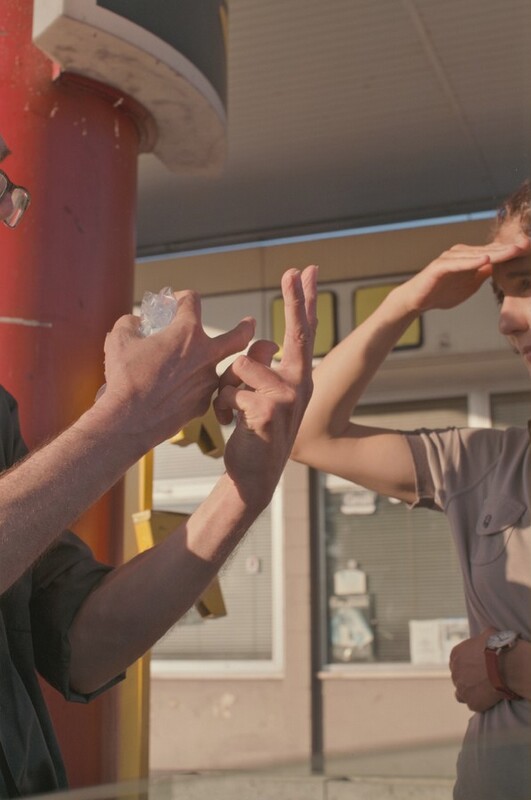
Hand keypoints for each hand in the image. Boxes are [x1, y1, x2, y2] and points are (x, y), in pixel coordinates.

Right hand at [98, 290, 255, 449]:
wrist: (129, 420)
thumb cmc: (125, 378)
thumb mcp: (119, 339)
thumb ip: (131, 323)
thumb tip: (136, 323)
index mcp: (187, 333)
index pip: (192, 302)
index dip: (181, 298)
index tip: (174, 303)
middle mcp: (205, 356)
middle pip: (238, 337)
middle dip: (246, 328)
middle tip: (249, 323)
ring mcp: (207, 382)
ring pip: (219, 369)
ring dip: (211, 365)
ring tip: (199, 367)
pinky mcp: (202, 404)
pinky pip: (202, 391)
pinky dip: (193, 388)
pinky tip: (177, 392)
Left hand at [215, 265, 316, 507]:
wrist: (255, 476)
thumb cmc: (255, 432)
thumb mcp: (261, 396)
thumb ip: (262, 367)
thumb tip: (263, 341)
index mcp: (298, 378)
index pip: (303, 332)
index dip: (304, 301)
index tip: (306, 271)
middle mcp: (300, 384)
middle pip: (295, 333)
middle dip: (295, 299)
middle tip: (296, 270)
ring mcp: (287, 398)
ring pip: (241, 366)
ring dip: (225, 387)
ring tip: (229, 409)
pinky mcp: (268, 412)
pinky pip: (230, 392)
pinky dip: (221, 408)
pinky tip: (229, 424)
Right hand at [397, 237, 530, 314]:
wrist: (416, 300)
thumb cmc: (441, 292)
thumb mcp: (469, 285)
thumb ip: (482, 274)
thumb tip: (496, 266)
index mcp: (469, 257)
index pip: (495, 252)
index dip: (512, 250)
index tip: (529, 248)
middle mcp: (461, 253)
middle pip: (489, 249)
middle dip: (509, 247)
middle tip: (528, 243)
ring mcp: (450, 258)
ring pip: (476, 254)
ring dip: (495, 252)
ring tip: (513, 251)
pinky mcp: (439, 267)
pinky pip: (458, 263)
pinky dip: (471, 261)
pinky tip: (486, 260)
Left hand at [450, 628, 503, 711]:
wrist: (506, 666)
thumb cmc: (498, 647)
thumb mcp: (488, 634)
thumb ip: (481, 638)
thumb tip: (484, 637)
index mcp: (456, 654)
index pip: (457, 660)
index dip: (467, 664)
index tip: (477, 666)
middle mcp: (454, 671)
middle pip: (458, 676)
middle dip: (468, 677)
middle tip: (481, 678)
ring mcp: (461, 688)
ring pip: (461, 692)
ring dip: (469, 691)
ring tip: (481, 690)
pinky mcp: (471, 702)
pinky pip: (471, 703)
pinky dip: (477, 702)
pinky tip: (486, 698)